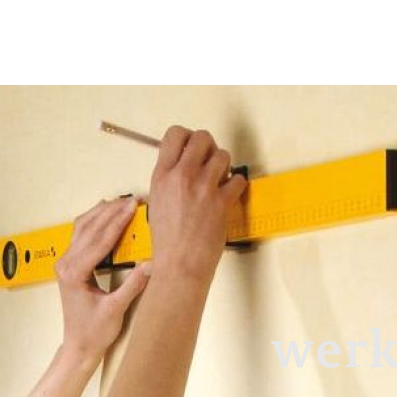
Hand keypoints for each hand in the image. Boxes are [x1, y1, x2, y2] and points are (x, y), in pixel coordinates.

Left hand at [55, 197, 152, 363]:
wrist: (79, 345)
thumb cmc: (95, 331)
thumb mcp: (117, 309)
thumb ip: (133, 285)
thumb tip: (151, 264)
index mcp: (75, 273)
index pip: (100, 240)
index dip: (118, 221)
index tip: (133, 207)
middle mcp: (66, 263)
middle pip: (89, 228)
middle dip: (112, 211)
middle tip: (133, 200)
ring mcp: (66, 262)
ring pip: (82, 227)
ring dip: (102, 212)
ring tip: (122, 202)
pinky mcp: (70, 264)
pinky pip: (81, 235)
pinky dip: (95, 222)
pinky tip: (106, 214)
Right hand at [148, 126, 247, 282]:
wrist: (180, 262)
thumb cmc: (168, 239)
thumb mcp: (157, 200)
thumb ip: (169, 178)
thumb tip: (184, 164)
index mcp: (162, 174)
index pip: (175, 134)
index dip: (187, 137)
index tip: (192, 148)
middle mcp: (182, 175)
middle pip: (203, 137)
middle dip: (210, 147)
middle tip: (210, 162)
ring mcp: (204, 187)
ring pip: (223, 155)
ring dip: (225, 165)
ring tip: (220, 180)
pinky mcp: (222, 201)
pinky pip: (239, 179)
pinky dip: (237, 185)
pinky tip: (229, 194)